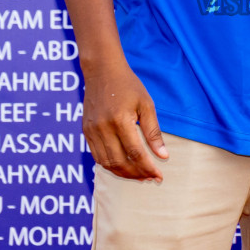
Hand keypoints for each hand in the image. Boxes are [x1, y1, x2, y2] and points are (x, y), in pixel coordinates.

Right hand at [80, 61, 167, 181]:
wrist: (102, 70)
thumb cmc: (128, 85)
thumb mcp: (146, 104)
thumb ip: (153, 132)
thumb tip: (163, 156)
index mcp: (120, 119)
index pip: (135, 152)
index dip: (148, 167)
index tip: (159, 176)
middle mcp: (103, 127)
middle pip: (119, 162)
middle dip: (137, 174)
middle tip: (151, 178)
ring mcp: (92, 130)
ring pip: (106, 163)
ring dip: (123, 173)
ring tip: (139, 176)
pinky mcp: (86, 131)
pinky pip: (97, 156)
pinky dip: (111, 165)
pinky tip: (124, 166)